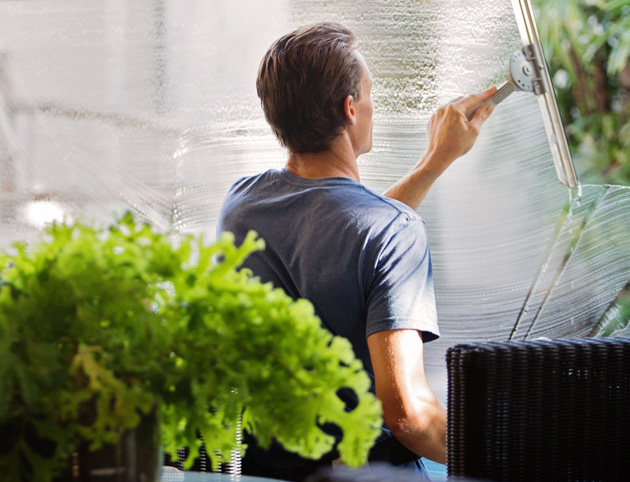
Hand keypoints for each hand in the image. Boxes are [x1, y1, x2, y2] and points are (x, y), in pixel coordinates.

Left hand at [383, 86, 496, 209]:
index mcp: (454, 109)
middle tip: (483, 106)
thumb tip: (488, 108)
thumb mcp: (473, 131)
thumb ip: (481, 116)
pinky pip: (445, 114)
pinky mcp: (432, 121)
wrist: (437, 157)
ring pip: (453, 106)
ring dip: (462, 109)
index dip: (485, 94)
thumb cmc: (454, 146)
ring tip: (469, 119)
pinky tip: (457, 125)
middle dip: (473, 102)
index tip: (493, 89)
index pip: (473, 98)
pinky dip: (453, 115)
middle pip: (462, 100)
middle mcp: (443, 109)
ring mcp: (436, 114)